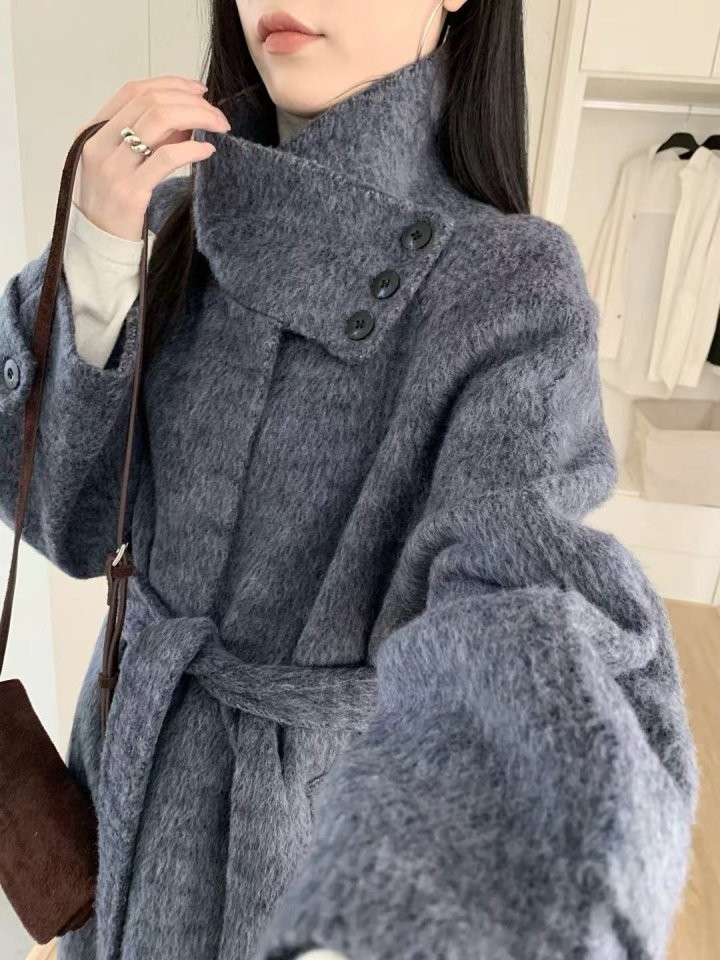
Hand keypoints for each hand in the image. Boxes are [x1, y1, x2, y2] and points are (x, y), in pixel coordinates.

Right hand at [70, 75, 231, 240]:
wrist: (99, 245)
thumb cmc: (114, 205)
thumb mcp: (123, 164)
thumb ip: (149, 139)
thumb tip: (187, 118)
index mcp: (94, 131)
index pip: (133, 91)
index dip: (169, 84)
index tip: (198, 90)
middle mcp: (99, 144)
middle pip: (150, 102)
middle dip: (191, 101)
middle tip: (217, 115)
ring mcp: (113, 167)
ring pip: (159, 121)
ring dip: (197, 117)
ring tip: (219, 127)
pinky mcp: (129, 191)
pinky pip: (166, 158)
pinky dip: (191, 148)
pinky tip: (207, 150)